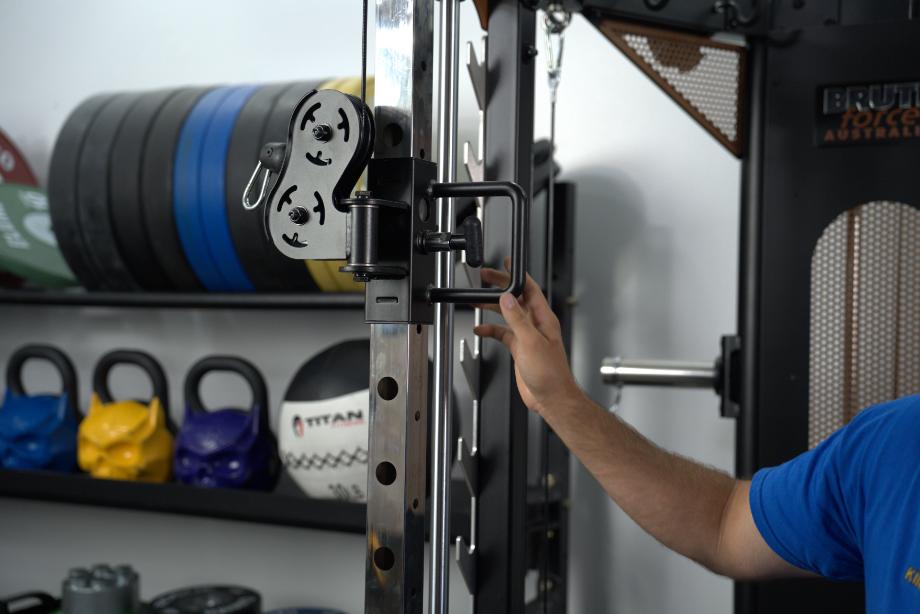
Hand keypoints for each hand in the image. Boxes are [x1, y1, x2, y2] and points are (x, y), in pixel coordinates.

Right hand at [474, 258, 582, 416]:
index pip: (530, 289)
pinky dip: (491, 330)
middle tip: (485, 278)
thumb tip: (508, 298)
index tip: (507, 264)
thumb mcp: (531, 342)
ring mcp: (527, 336)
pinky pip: (503, 334)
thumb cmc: (550, 373)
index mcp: (543, 319)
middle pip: (516, 299)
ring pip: (507, 316)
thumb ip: (518, 319)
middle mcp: (536, 325)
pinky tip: (480, 329)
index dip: (518, 275)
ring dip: (492, 308)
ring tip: (476, 301)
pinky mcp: (519, 348)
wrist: (551, 397)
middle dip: (500, 288)